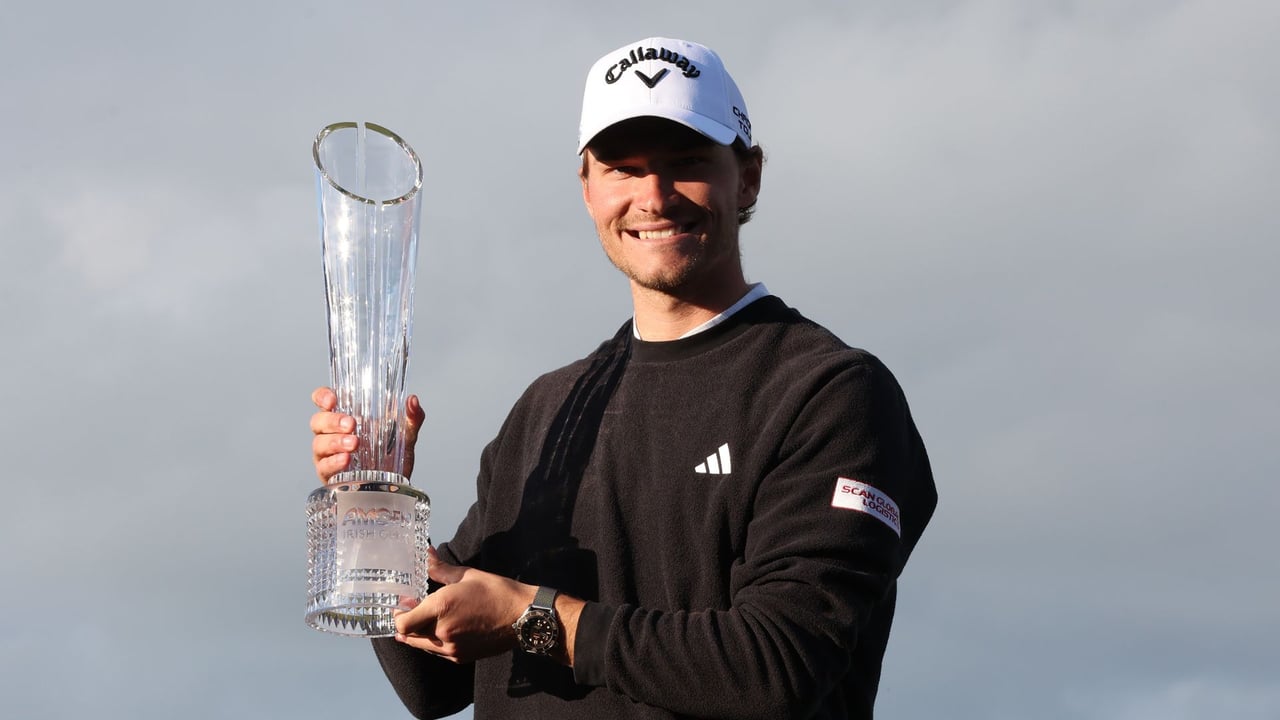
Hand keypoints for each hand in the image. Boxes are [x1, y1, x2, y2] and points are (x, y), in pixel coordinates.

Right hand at [309, 387, 424, 482]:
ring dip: (335, 442)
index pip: (323, 401)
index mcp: (345, 417)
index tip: (332, 400)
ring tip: (354, 444)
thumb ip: (412, 417)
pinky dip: (334, 462)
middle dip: (333, 421)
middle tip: (352, 424)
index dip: (323, 397)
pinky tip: (346, 460)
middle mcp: (332, 434)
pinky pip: (324, 467)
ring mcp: (327, 455)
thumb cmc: (393, 457)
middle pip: (318, 421)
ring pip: (319, 443)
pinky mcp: (329, 475)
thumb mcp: (406, 435)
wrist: (395, 489)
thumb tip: (413, 400)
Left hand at [392, 547, 533, 663]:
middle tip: (412, 610)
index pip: (403, 622)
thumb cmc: (497, 592)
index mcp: (441, 607)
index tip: (404, 604)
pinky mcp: (461, 656)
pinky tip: (442, 629)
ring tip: (426, 619)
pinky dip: (434, 642)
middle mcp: (442, 631)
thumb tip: (427, 554)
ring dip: (419, 634)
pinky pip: (437, 652)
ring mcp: (452, 648)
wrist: (523, 617)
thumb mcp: (467, 575)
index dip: (398, 614)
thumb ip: (440, 568)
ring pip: (422, 646)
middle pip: (409, 636)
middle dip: (407, 623)